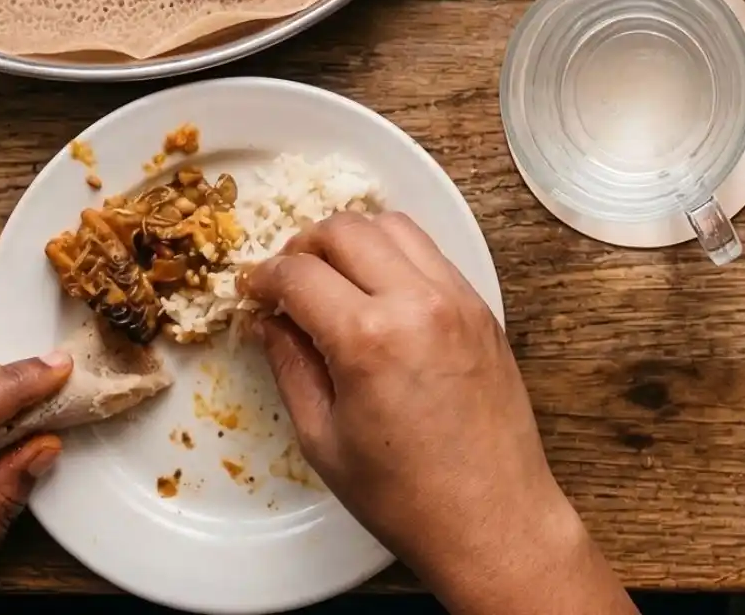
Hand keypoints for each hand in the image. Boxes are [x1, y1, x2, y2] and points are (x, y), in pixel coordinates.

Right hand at [244, 212, 631, 614]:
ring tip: (331, 277)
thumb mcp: (323, 439)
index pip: (299, 273)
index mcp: (368, 338)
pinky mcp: (482, 307)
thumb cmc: (404, 496)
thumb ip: (290, 366)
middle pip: (345, 229)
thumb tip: (266, 320)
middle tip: (286, 280)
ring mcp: (457, 299)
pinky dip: (395, 253)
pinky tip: (377, 290)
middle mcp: (417, 302)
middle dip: (304, 245)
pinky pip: (431, 252)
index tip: (251, 291)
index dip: (263, 277)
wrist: (493, 519)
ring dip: (352, 239)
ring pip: (393, 225)